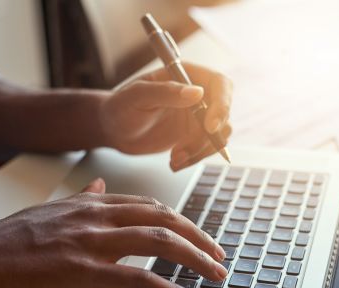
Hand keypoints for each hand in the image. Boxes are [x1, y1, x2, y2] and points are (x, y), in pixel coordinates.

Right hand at [0, 178, 226, 287]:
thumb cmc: (5, 241)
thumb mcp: (48, 211)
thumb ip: (80, 200)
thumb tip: (98, 189)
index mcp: (88, 204)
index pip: (148, 205)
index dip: (179, 219)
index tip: (197, 234)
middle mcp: (96, 216)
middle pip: (163, 218)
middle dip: (198, 236)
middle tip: (219, 254)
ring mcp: (91, 242)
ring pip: (160, 242)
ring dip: (196, 258)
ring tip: (216, 274)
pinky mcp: (83, 272)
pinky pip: (141, 279)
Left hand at [99, 63, 232, 170]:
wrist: (114, 130)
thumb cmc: (120, 106)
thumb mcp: (137, 96)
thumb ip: (165, 92)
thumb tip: (197, 93)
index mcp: (187, 75)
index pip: (220, 84)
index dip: (222, 104)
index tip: (210, 126)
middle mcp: (198, 94)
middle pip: (224, 113)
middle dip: (208, 136)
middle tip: (184, 149)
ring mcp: (199, 116)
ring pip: (219, 135)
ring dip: (200, 151)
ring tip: (175, 158)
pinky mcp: (195, 136)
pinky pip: (207, 149)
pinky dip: (195, 158)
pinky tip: (174, 162)